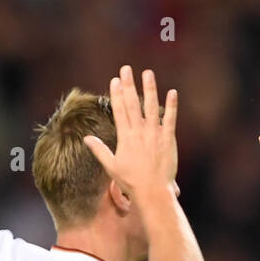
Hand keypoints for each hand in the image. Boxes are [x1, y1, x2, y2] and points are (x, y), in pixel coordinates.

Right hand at [84, 66, 177, 198]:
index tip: (115, 80)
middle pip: (133, 104)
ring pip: (151, 107)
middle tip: (126, 69)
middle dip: (129, 85)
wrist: (153, 192)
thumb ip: (99, 150)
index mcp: (125, 137)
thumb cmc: (131, 182)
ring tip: (148, 73)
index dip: (117, 94)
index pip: (119, 110)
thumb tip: (86, 138)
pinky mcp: (168, 139)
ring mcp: (154, 134)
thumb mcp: (111, 166)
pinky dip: (172, 106)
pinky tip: (172, 93)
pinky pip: (170, 119)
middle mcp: (139, 132)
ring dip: (149, 89)